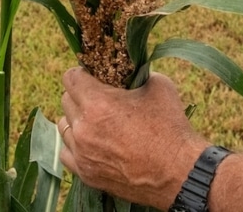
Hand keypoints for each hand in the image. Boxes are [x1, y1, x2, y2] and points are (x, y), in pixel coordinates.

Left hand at [59, 69, 206, 207]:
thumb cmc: (169, 125)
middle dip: (80, 93)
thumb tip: (128, 68)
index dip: (82, 71)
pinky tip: (92, 140)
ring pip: (64, 127)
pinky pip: (66, 152)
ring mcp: (82, 154)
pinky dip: (76, 143)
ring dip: (77, 118)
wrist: (178, 171)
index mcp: (98, 104)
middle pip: (66, 100)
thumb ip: (137, 73)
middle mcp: (84, 129)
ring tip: (97, 118)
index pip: (71, 78)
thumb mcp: (158, 84)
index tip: (92, 73)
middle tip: (99, 94)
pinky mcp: (86, 174)